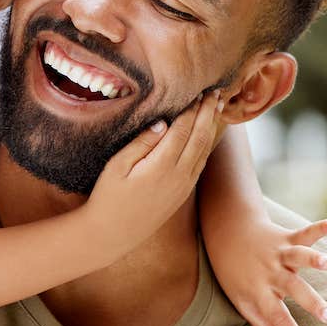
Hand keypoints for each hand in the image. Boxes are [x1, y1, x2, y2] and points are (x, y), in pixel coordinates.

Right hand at [85, 91, 222, 250]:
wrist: (113, 234)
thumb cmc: (108, 197)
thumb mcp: (117, 166)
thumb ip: (141, 143)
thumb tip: (162, 123)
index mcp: (161, 166)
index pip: (183, 130)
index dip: (192, 109)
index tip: (198, 91)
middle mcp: (179, 176)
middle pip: (200, 137)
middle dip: (208, 113)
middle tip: (216, 92)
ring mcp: (183, 186)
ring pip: (204, 150)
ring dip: (212, 127)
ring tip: (217, 107)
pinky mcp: (183, 193)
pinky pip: (201, 164)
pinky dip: (207, 144)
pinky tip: (207, 133)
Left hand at [208, 215, 326, 325]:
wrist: (226, 232)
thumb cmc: (234, 272)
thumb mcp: (240, 301)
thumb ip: (263, 323)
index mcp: (259, 291)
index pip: (277, 318)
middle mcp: (270, 272)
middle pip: (293, 289)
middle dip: (312, 302)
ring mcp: (278, 253)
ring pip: (297, 256)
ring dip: (313, 258)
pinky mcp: (285, 238)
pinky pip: (304, 233)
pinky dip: (319, 228)